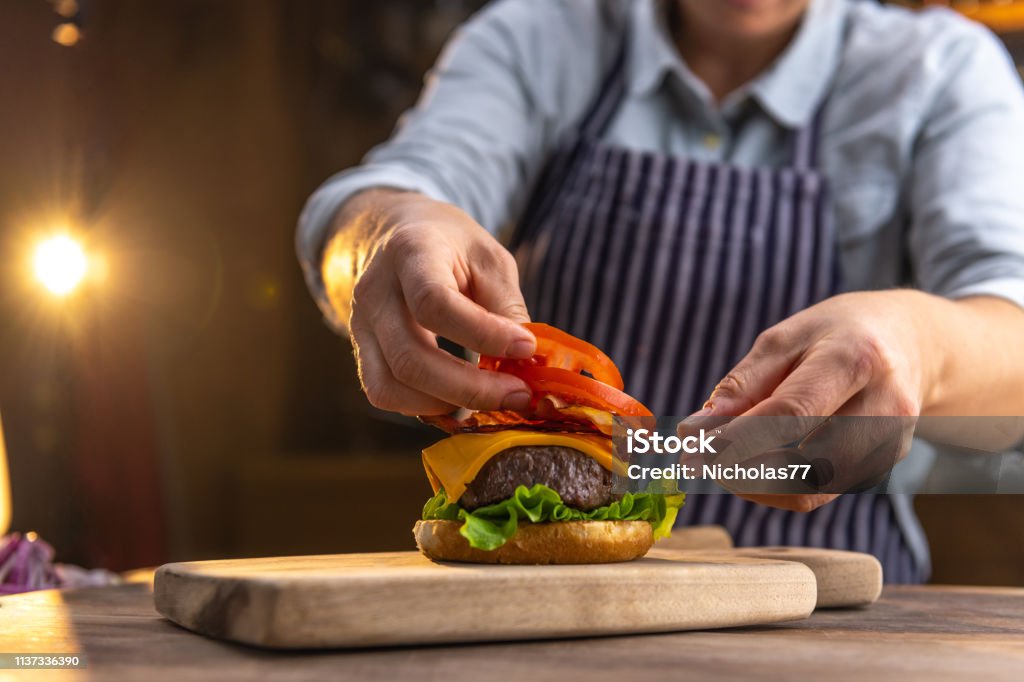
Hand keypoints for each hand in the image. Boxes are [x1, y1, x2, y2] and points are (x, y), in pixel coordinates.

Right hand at [331, 191, 536, 415]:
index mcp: (411, 251)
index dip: (483, 334)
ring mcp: (360, 323)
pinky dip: (423, 407)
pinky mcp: (361, 349)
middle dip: (471, 387)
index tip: (526, 347)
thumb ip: (505, 306)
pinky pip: (383, 393)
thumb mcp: (489, 259)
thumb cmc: (452, 246)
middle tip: (519, 395)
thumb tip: (525, 362)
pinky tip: (459, 403)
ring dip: (446, 404)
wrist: (400, 233)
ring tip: (493, 402)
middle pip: (410, 357)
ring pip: (391, 385)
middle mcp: (375, 290)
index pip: (434, 302)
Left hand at [681, 291, 929, 511]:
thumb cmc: (834, 336)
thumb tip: (696, 431)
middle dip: (742, 470)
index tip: (692, 449)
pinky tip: (753, 466)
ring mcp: (892, 444)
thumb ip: (741, 386)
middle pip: (807, 463)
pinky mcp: (885, 468)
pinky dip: (776, 488)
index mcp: (855, 359)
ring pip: (812, 490)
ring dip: (754, 485)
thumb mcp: (784, 339)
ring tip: (720, 463)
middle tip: (697, 460)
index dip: (738, 438)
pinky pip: (820, 494)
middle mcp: (885, 407)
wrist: (911, 344)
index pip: (792, 413)